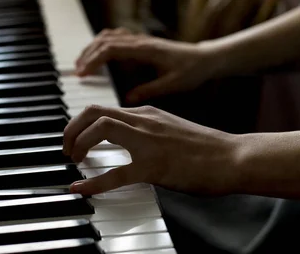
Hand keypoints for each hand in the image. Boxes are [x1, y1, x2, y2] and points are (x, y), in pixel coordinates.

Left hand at [62, 105, 241, 194]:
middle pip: (94, 111)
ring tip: (72, 160)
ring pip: (99, 129)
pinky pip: (114, 174)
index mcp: (147, 113)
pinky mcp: (153, 167)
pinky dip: (92, 183)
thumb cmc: (207, 148)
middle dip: (71, 128)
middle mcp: (144, 121)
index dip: (82, 123)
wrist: (233, 157)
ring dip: (78, 143)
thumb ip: (150, 131)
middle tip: (66, 148)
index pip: (104, 109)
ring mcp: (148, 142)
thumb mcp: (172, 129)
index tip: (75, 138)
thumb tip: (132, 141)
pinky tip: (80, 190)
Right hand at [75, 28, 214, 103]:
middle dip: (88, 55)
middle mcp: (141, 42)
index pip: (112, 49)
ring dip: (93, 48)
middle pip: (106, 40)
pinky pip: (117, 38)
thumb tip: (127, 99)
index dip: (95, 60)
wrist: (206, 59)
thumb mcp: (173, 84)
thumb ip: (150, 90)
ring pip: (110, 37)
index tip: (83, 73)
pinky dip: (103, 45)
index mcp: (146, 50)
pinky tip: (99, 57)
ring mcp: (141, 41)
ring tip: (83, 64)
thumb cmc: (192, 71)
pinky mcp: (142, 44)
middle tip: (77, 72)